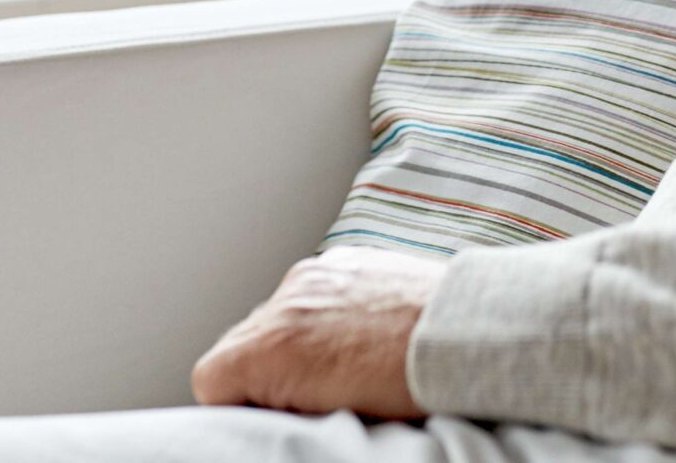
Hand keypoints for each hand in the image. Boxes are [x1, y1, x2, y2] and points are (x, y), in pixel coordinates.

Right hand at [190, 245, 446, 419]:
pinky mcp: (349, 258)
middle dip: (267, 370)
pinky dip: (328, 311)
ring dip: (298, 339)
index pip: (210, 380)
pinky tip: (362, 334)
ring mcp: (318, 273)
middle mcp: (285, 300)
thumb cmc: (407, 386)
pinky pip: (316, 289)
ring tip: (344, 365)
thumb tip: (267, 412)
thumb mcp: (325, 416)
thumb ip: (276, 405)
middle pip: (242, 343)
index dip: (238, 405)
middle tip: (312, 398)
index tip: (272, 417)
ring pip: (279, 314)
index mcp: (270, 346)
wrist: (465, 335)